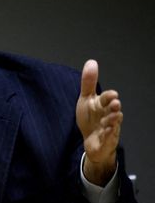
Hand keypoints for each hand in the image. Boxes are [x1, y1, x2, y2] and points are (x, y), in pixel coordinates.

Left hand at [76, 59, 121, 185]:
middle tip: (115, 104)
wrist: (92, 141)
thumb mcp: (86, 99)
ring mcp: (109, 128)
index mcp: (102, 105)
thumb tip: (91, 62)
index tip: (112, 94)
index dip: (108, 97)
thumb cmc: (90, 118)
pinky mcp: (107, 140)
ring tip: (111, 118)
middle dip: (114, 107)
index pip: (106, 99)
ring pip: (113, 125)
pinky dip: (108, 135)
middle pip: (113, 111)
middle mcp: (108, 115)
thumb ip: (88, 82)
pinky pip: (109, 138)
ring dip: (112, 121)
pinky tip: (107, 131)